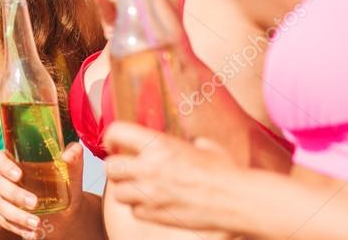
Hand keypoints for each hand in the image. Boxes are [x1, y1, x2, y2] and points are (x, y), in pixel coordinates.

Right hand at [0, 142, 85, 238]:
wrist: (68, 211)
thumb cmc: (66, 184)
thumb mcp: (72, 169)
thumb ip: (74, 155)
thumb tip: (69, 154)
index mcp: (16, 161)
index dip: (3, 165)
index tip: (18, 174)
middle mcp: (7, 179)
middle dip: (14, 194)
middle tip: (34, 203)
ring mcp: (5, 198)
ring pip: (0, 205)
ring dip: (17, 215)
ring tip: (37, 222)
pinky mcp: (7, 216)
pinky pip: (5, 222)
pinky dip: (19, 228)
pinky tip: (34, 232)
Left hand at [104, 121, 242, 231]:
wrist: (235, 200)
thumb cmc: (225, 172)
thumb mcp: (205, 147)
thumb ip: (191, 144)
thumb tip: (194, 144)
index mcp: (159, 144)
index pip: (117, 132)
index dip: (111, 137)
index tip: (113, 142)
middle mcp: (150, 167)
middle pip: (111, 167)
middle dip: (116, 167)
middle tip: (125, 168)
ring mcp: (151, 193)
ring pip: (118, 192)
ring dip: (126, 189)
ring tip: (139, 187)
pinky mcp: (156, 215)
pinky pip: (135, 211)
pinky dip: (140, 208)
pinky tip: (153, 203)